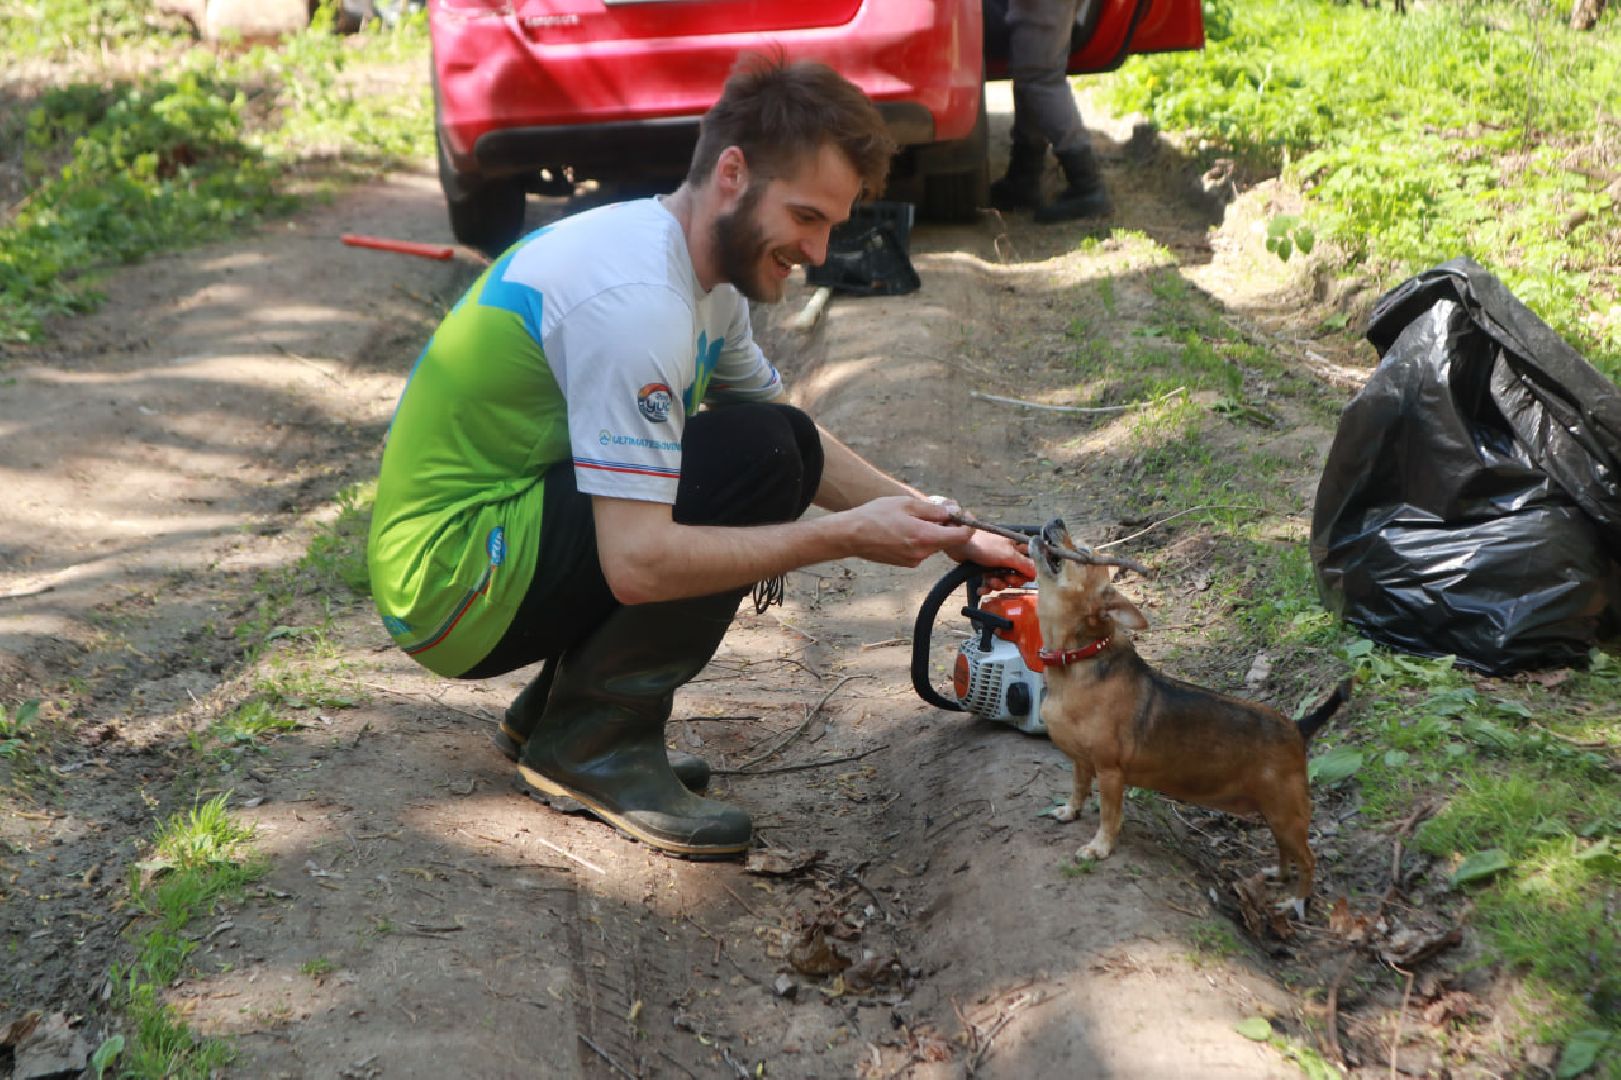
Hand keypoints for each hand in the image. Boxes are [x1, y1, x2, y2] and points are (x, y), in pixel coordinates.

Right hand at [840, 496, 973, 567]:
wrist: (851, 535)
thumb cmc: (876, 515)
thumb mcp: (906, 503)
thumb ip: (933, 509)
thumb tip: (952, 512)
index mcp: (925, 537)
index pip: (962, 536)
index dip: (967, 525)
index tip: (962, 515)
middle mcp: (923, 553)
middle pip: (947, 540)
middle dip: (946, 526)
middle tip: (933, 511)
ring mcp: (914, 560)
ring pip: (933, 544)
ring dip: (930, 532)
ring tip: (910, 519)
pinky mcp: (906, 563)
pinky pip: (921, 549)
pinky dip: (919, 539)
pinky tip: (902, 529)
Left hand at [944, 529, 1035, 584]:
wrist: (958, 544)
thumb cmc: (983, 544)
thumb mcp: (1007, 555)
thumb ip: (1024, 564)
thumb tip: (1038, 573)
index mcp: (1017, 548)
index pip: (1030, 564)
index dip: (1026, 574)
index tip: (1020, 578)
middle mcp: (1008, 555)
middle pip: (1017, 575)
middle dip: (1010, 580)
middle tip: (1004, 578)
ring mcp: (996, 563)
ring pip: (1003, 580)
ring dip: (997, 584)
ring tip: (989, 581)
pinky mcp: (984, 569)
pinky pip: (990, 583)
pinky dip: (986, 587)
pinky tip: (981, 588)